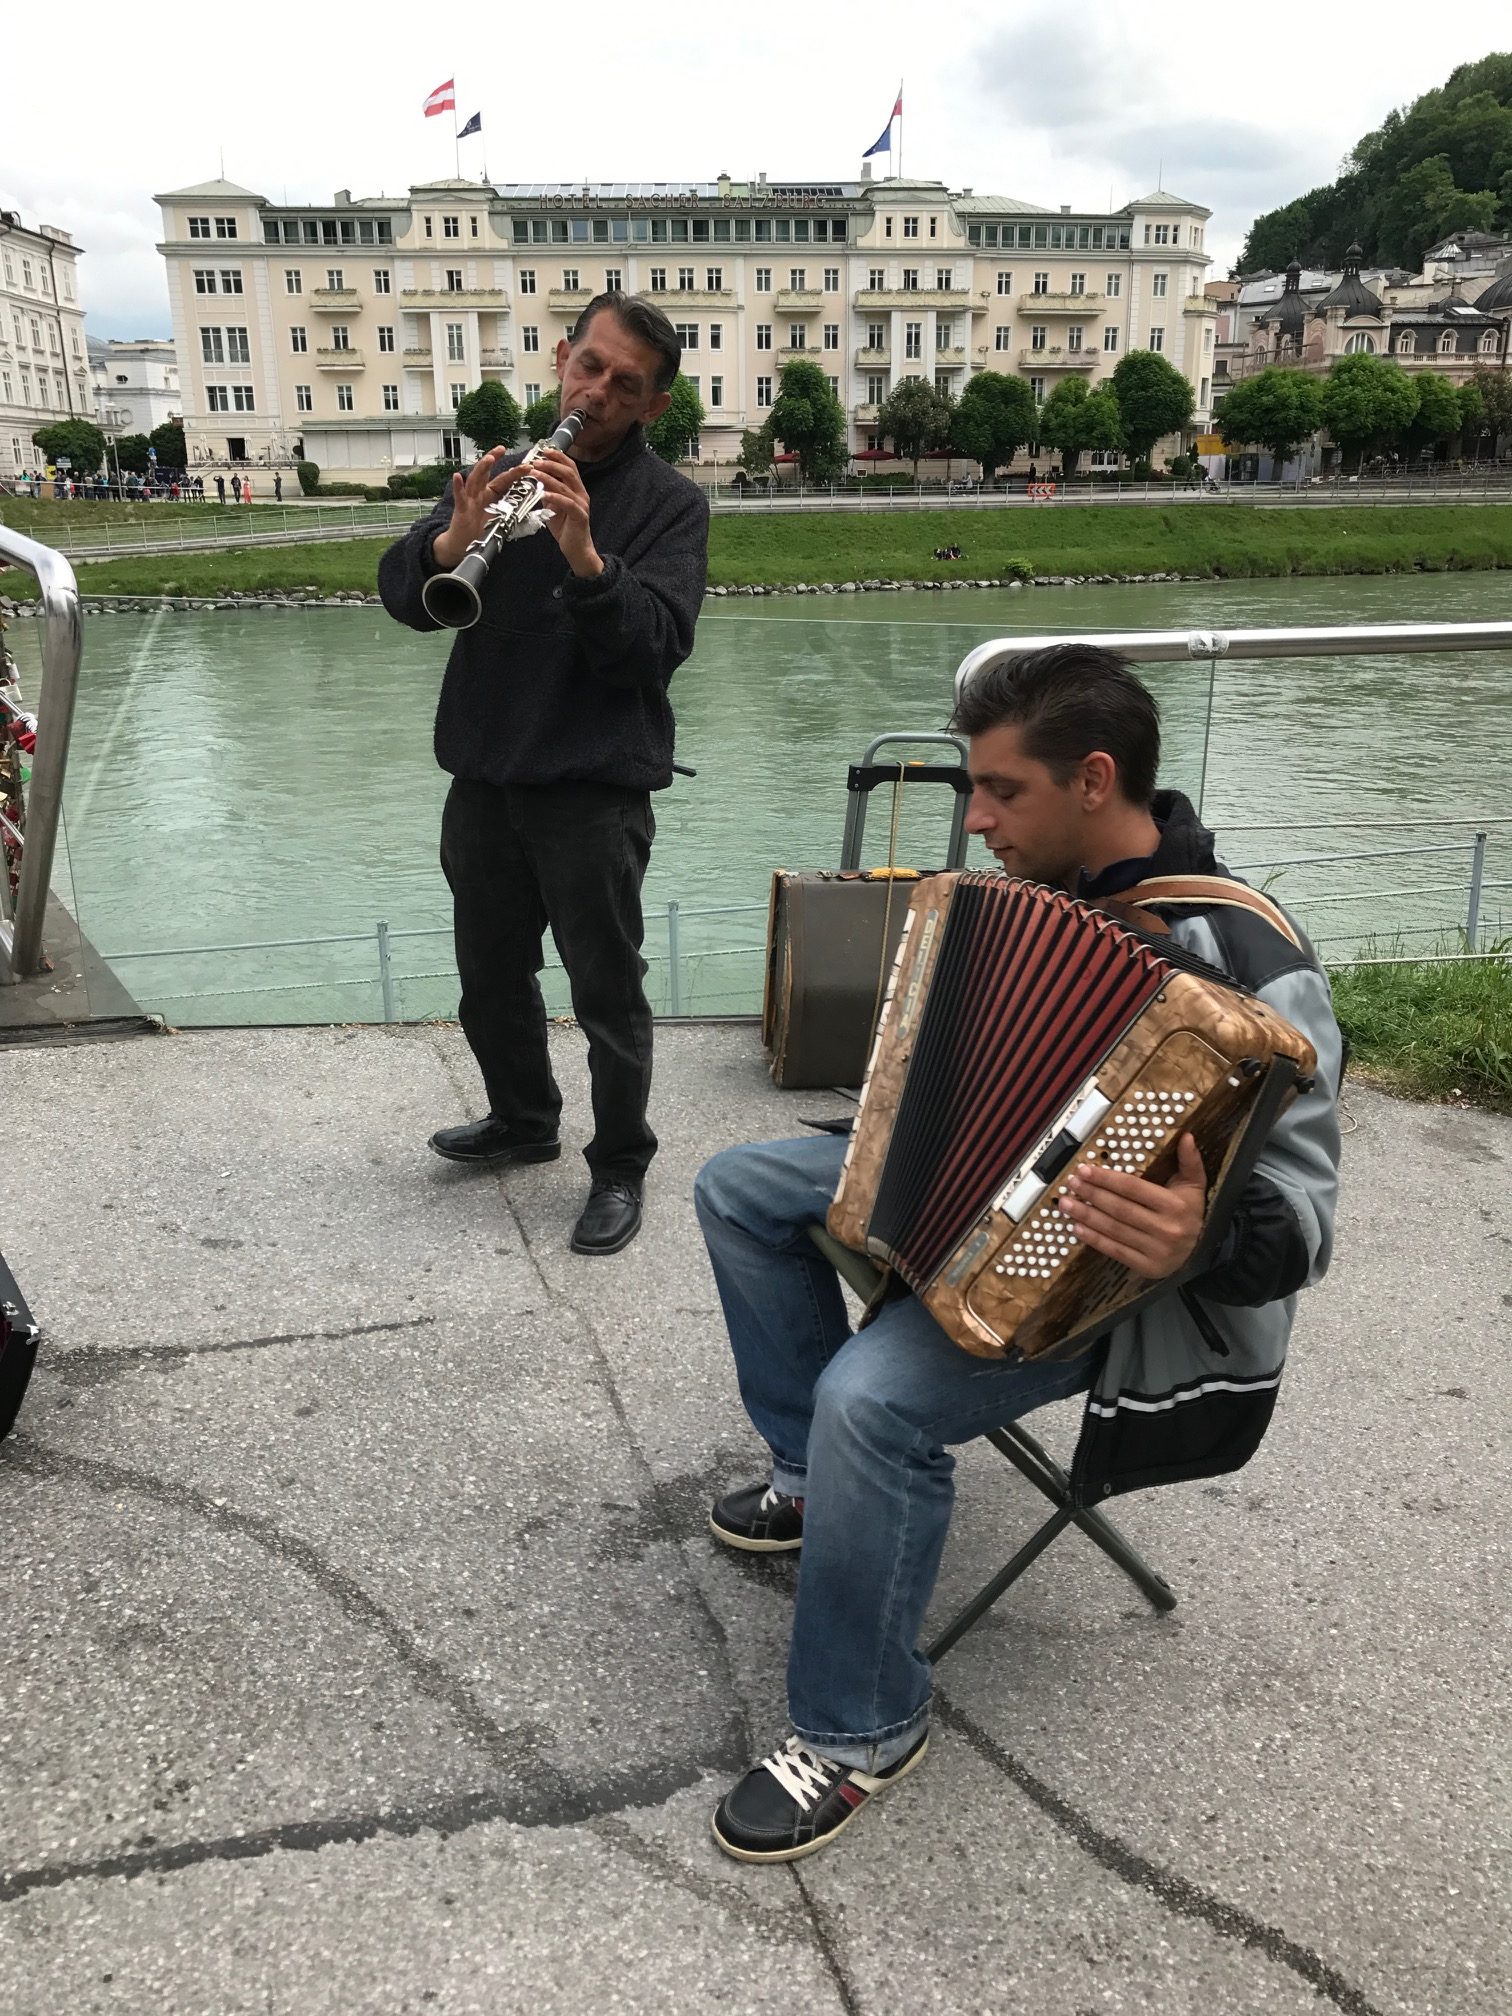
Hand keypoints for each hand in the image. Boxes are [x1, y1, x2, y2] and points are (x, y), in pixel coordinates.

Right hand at [430, 448, 521, 569]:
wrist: (463, 543)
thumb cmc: (480, 530)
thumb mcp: (500, 519)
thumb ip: (512, 512)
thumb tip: (531, 508)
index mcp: (491, 494)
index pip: (503, 479)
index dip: (515, 472)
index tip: (527, 465)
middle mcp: (480, 492)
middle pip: (487, 473)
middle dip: (494, 459)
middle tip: (501, 449)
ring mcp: (470, 498)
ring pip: (474, 479)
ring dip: (481, 468)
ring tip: (489, 458)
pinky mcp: (461, 508)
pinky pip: (460, 496)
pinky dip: (458, 486)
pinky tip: (457, 476)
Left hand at [524, 448, 602, 578]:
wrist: (577, 550)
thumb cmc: (566, 529)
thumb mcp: (553, 507)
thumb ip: (548, 493)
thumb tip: (536, 481)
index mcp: (576, 489)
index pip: (569, 467)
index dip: (558, 456)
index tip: (544, 450)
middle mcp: (581, 494)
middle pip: (569, 471)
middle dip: (552, 463)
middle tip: (536, 460)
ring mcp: (582, 505)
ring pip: (565, 485)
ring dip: (548, 477)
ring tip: (534, 473)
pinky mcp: (580, 516)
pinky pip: (567, 503)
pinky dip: (555, 497)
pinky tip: (544, 494)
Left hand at [1058, 1131, 1208, 1281]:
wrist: (1201, 1250)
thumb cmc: (1190, 1212)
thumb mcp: (1194, 1185)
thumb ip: (1190, 1160)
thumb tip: (1187, 1136)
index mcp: (1175, 1205)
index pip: (1132, 1188)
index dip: (1106, 1178)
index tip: (1084, 1170)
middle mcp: (1166, 1228)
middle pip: (1119, 1208)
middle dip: (1091, 1194)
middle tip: (1071, 1184)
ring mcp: (1157, 1250)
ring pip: (1114, 1229)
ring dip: (1086, 1216)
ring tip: (1066, 1204)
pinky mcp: (1148, 1267)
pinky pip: (1115, 1251)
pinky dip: (1094, 1239)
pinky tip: (1077, 1228)